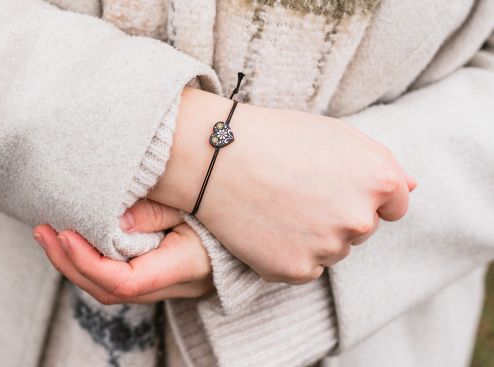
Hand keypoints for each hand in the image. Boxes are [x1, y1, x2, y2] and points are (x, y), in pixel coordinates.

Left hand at [33, 201, 211, 303]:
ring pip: (109, 289)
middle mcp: (171, 286)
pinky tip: (77, 241)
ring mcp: (164, 286)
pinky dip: (93, 262)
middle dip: (69, 263)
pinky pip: (118, 278)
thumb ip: (155, 212)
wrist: (246, 227)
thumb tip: (112, 221)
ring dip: (76, 264)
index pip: (125, 281)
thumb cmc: (222, 211)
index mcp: (182, 267)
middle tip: (43, 231)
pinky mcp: (158, 277)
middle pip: (108, 291)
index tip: (63, 232)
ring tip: (50, 235)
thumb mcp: (193, 203)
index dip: (88, 261)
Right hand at [147, 87, 416, 283]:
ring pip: (332, 249)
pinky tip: (266, 227)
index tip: (333, 185)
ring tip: (277, 206)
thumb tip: (409, 189)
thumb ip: (380, 162)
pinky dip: (289, 253)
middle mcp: (360, 219)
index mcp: (379, 180)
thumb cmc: (274, 136)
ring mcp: (328, 248)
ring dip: (313, 236)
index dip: (362, 193)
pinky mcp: (296, 269)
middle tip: (296, 191)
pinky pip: (304, 266)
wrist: (216, 155)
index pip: (395, 205)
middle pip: (361, 229)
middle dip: (338, 214)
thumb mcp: (335, 133)